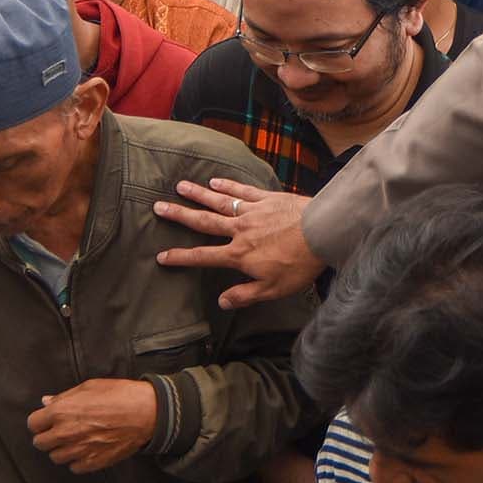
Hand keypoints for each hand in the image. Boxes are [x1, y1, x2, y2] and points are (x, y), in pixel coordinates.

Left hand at [26, 377, 156, 471]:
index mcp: (61, 412)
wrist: (146, 413)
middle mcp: (65, 434)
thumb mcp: (88, 387)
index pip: (33, 424)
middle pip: (40, 443)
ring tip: (74, 440)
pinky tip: (86, 449)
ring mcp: (79, 451)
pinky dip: (77, 460)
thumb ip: (64, 397)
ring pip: (56, 457)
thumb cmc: (119, 395)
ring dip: (61, 449)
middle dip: (46, 436)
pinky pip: (74, 467)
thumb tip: (46, 402)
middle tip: (59, 430)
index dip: (40, 421)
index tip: (47, 420)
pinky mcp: (93, 463)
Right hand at [154, 176, 322, 308]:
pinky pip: (242, 190)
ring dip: (198, 194)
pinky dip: (227, 186)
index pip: (203, 256)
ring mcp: (252, 211)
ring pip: (219, 201)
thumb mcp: (273, 289)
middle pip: (204, 221)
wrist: (323, 232)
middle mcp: (240, 230)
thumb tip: (222, 301)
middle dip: (180, 215)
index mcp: (239, 254)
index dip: (181, 257)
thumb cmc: (300, 263)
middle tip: (158, 206)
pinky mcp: (267, 198)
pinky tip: (215, 181)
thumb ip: (245, 294)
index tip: (161, 256)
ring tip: (179, 186)